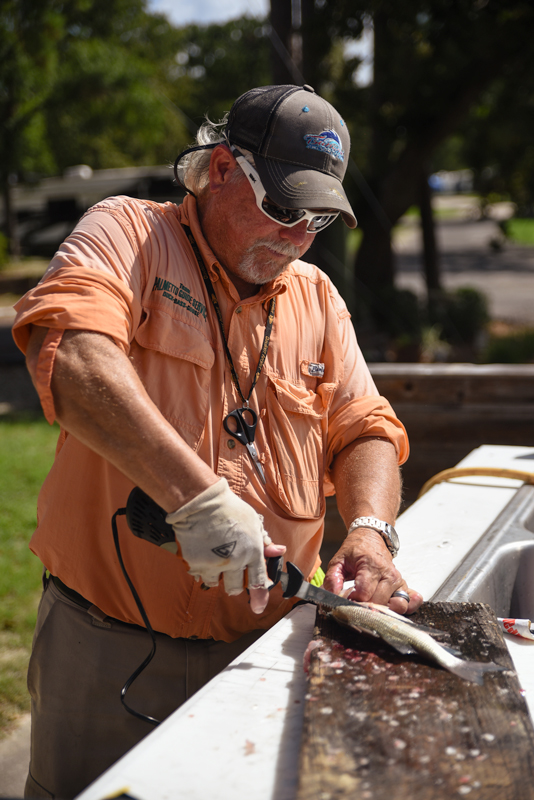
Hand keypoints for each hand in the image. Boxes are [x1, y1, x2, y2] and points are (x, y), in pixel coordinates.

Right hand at [167, 478, 279, 612]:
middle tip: (230, 571)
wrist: (201, 503)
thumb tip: (279, 551)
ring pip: (216, 583)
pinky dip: (201, 569)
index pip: (259, 581)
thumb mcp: (253, 522)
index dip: (260, 596)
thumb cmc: (230, 509)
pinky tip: (202, 553)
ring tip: (214, 557)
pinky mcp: (196, 564)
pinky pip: (199, 575)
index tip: (258, 607)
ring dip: (216, 576)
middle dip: (235, 585)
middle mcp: (235, 561)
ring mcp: (214, 564)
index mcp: (252, 551)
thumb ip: (264, 541)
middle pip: (236, 588)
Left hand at [323, 528, 422, 614]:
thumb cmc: (355, 551)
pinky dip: (405, 608)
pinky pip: (411, 602)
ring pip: (394, 606)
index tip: (346, 600)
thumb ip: (332, 578)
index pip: (364, 593)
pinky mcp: (403, 586)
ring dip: (382, 611)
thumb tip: (332, 596)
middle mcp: (388, 573)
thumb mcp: (338, 560)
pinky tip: (393, 608)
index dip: (352, 601)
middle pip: (378, 602)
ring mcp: (398, 581)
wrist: (372, 538)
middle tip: (356, 604)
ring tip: (370, 606)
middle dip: (365, 608)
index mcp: (370, 565)